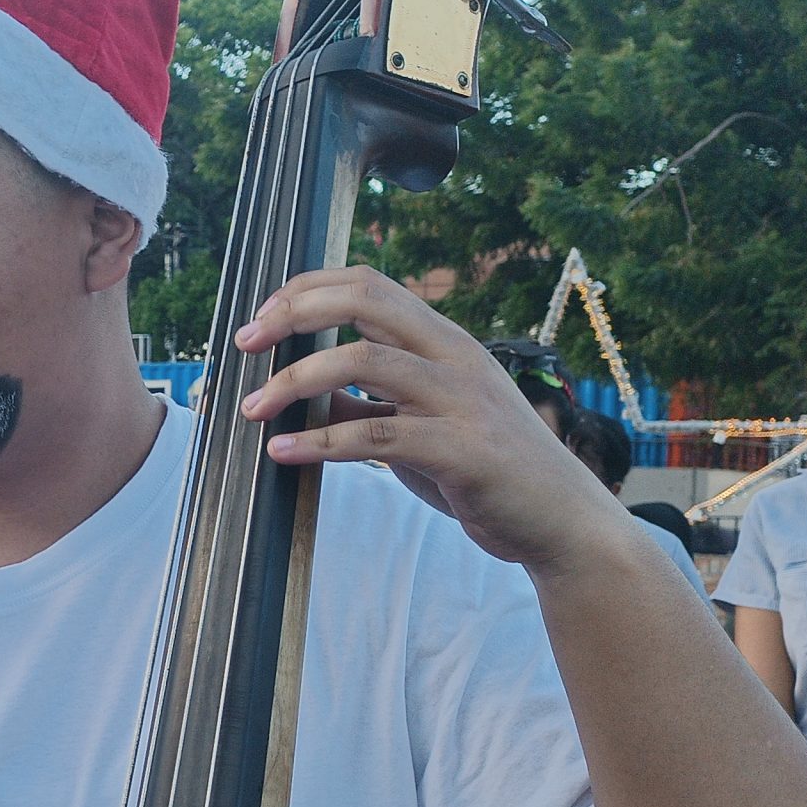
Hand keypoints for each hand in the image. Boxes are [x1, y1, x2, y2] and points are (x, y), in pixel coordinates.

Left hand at [235, 267, 621, 573]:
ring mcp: (463, 400)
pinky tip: (282, 452)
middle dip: (294, 313)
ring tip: (252, 409)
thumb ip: (365, 404)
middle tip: (245, 343)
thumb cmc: (483, 471)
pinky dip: (320, 442)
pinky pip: (378, 436)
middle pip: (365, 300)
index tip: (261, 319)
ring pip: (365, 361)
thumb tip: (299, 394)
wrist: (560, 522)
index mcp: (443, 342)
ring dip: (294, 381)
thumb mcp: (418, 426)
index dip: (307, 290)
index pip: (368, 284)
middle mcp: (455, 357)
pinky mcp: (464, 451)